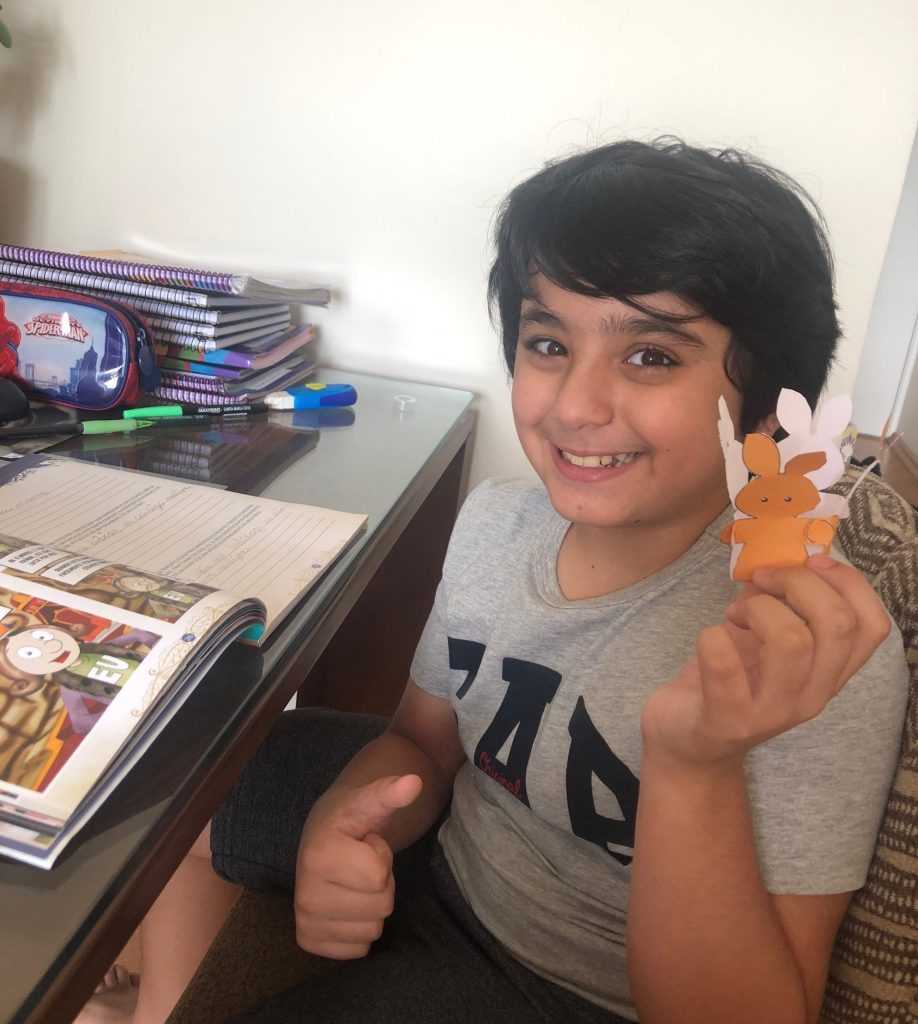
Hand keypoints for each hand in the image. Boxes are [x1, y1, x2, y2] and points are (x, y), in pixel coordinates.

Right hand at [294, 774, 421, 958]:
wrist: (324, 836)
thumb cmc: (351, 820)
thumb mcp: (370, 801)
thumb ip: (390, 792)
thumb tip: (413, 782)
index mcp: (317, 855)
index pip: (379, 876)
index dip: (381, 856)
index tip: (365, 843)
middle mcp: (304, 894)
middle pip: (381, 906)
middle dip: (380, 883)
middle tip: (361, 864)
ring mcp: (304, 921)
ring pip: (372, 931)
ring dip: (371, 906)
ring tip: (354, 881)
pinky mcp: (308, 941)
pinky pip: (359, 950)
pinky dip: (360, 928)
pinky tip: (347, 902)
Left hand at [641, 555, 890, 769]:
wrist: (685, 738)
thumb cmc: (729, 676)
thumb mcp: (761, 634)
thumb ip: (779, 600)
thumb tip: (781, 558)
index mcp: (829, 671)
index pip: (872, 625)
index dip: (848, 582)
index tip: (811, 562)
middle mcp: (813, 695)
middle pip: (836, 624)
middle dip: (796, 583)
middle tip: (762, 582)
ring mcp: (773, 712)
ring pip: (792, 641)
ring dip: (757, 609)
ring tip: (736, 615)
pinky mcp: (727, 720)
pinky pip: (725, 665)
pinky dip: (712, 636)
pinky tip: (709, 638)